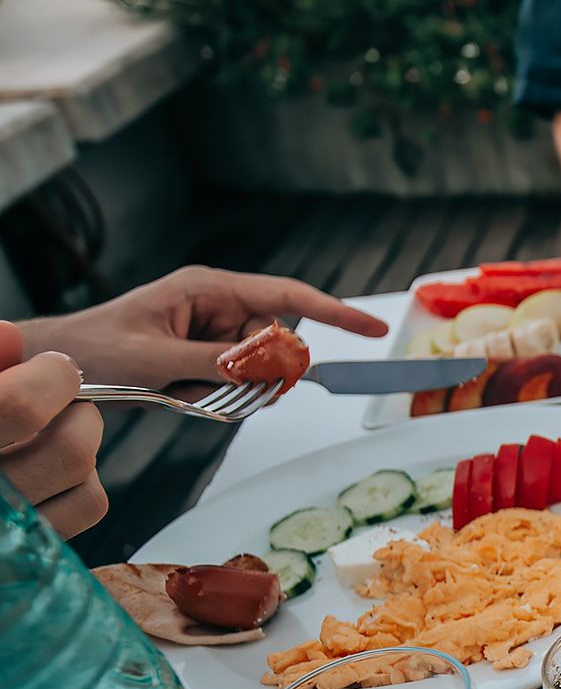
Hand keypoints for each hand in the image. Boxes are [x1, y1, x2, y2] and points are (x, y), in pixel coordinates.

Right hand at [0, 323, 106, 537]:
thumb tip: (10, 337)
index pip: (19, 406)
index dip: (52, 376)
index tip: (52, 368)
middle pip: (69, 450)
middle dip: (78, 412)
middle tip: (61, 401)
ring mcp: (5, 528)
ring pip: (84, 483)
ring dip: (82, 446)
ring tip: (51, 432)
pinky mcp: (24, 550)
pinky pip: (84, 510)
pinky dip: (82, 481)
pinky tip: (51, 468)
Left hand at [18, 266, 387, 388]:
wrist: (60, 363)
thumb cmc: (94, 347)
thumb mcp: (152, 357)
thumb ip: (212, 364)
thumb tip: (260, 372)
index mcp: (207, 289)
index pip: (287, 296)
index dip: (334, 312)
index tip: (373, 328)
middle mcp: (215, 308)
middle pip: (274, 343)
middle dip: (256, 373)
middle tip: (215, 388)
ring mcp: (211, 335)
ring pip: (256, 371)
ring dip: (228, 391)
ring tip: (180, 392)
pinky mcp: (205, 359)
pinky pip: (235, 385)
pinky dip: (215, 399)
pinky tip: (179, 395)